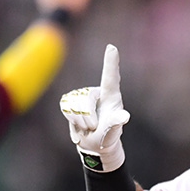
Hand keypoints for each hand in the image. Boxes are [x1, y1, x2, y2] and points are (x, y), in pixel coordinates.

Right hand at [60, 45, 129, 171]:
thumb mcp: (114, 131)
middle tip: (93, 127)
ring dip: (80, 121)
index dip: (110, 62)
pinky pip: (65, 107)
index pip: (111, 76)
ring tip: (88, 127)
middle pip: (86, 99)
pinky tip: (79, 124)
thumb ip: (115, 123)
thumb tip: (124, 117)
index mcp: (111, 95)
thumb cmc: (109, 135)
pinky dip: (72, 120)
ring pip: (74, 105)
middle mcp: (97, 92)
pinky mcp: (70, 101)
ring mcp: (83, 96)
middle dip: (87, 117)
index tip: (112, 47)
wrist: (95, 143)